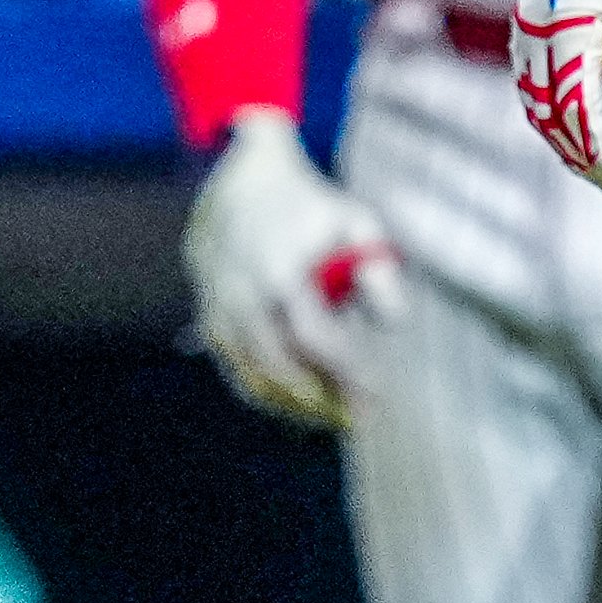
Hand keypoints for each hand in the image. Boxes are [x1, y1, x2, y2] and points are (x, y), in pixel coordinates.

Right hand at [183, 107, 404, 427]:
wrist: (245, 185)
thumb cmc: (312, 208)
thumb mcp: (359, 225)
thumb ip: (381, 273)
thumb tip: (393, 324)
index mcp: (281, 272)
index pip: (314, 339)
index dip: (346, 373)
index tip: (378, 394)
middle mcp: (242, 295)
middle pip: (279, 368)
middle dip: (322, 400)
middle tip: (359, 417)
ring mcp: (218, 307)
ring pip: (251, 374)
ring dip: (292, 403)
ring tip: (332, 416)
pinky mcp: (208, 316)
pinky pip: (233, 366)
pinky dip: (263, 390)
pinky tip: (298, 400)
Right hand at [514, 0, 601, 196]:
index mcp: (565, 26)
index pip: (576, 108)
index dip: (600, 150)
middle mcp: (534, 30)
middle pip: (547, 113)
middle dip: (582, 156)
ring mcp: (525, 25)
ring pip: (532, 100)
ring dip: (562, 138)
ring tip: (598, 167)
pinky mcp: (528, 20)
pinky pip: (527, 79)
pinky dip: (548, 111)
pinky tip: (575, 125)